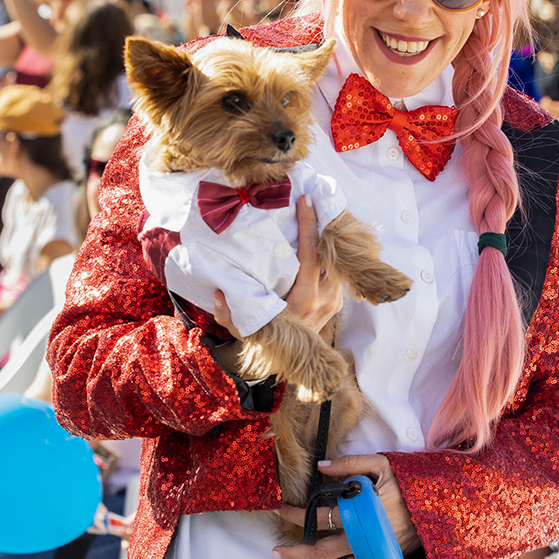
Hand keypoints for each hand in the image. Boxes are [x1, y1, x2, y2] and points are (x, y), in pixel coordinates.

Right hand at [212, 197, 342, 340]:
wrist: (289, 361)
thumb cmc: (265, 338)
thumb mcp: (242, 328)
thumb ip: (228, 313)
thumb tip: (219, 292)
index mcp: (304, 301)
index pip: (312, 257)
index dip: (310, 227)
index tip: (306, 202)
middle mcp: (324, 300)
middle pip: (332, 255)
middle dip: (326, 225)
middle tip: (317, 198)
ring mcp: (334, 301)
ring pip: (338, 263)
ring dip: (330, 238)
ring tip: (320, 211)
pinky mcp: (337, 302)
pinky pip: (338, 271)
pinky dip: (332, 253)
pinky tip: (323, 235)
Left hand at [273, 454, 420, 558]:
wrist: (441, 506)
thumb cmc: (410, 483)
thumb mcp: (382, 464)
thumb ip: (349, 465)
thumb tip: (320, 466)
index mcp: (365, 511)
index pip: (322, 516)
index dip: (298, 514)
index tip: (283, 508)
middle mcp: (368, 537)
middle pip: (323, 550)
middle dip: (296, 550)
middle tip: (277, 550)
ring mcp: (377, 553)